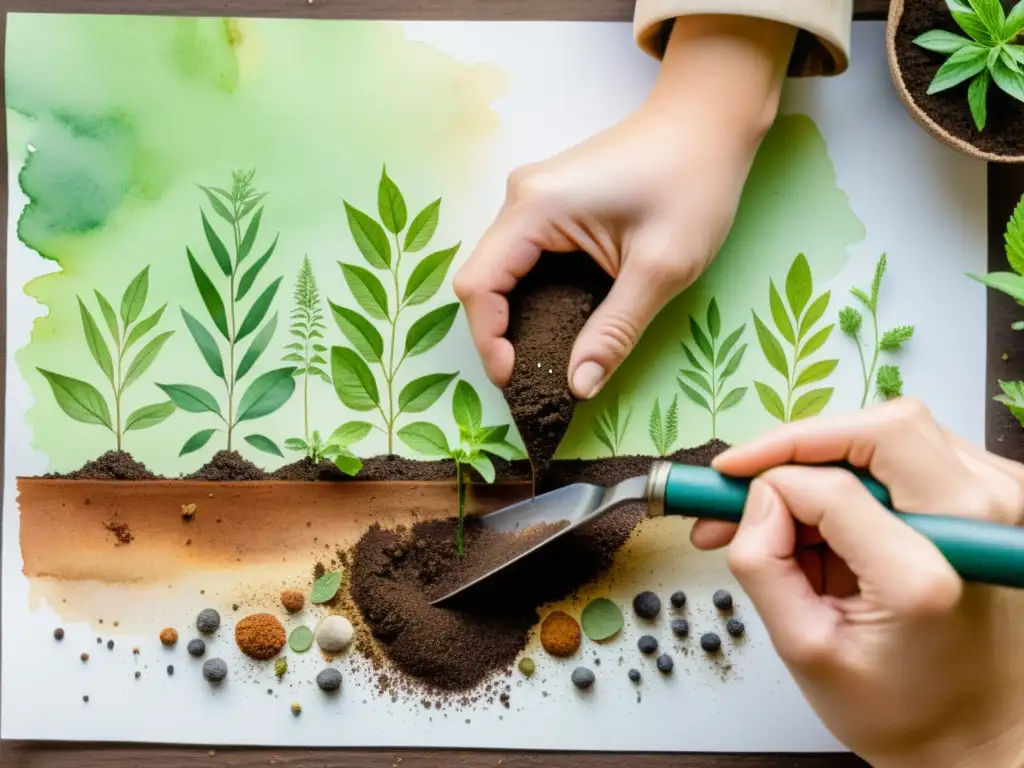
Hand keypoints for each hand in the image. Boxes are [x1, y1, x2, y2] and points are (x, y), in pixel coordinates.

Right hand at [454, 15, 795, 398]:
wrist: (709, 120)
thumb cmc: (693, 182)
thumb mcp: (661, 268)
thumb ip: (615, 331)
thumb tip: (580, 387)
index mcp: (535, 209)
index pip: (479, 286)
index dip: (488, 340)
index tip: (518, 379)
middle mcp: (520, 199)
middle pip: (483, 280)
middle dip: (500, 334)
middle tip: (534, 377)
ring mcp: (532, 198)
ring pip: (501, 271)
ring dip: (515, 316)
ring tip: (547, 356)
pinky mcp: (550, 203)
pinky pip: (523, 259)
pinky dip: (533, 295)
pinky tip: (561, 321)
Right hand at [697, 398, 1023, 767]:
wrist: (975, 732)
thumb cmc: (899, 707)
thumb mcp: (805, 651)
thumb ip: (764, 566)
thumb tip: (755, 498)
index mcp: (926, 575)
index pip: (829, 488)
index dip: (765, 480)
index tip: (721, 489)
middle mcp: (980, 524)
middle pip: (881, 429)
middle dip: (799, 444)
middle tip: (746, 476)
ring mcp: (1002, 505)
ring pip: (897, 430)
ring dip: (830, 456)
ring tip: (788, 510)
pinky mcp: (1000, 498)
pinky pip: (917, 449)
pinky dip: (864, 466)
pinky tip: (836, 511)